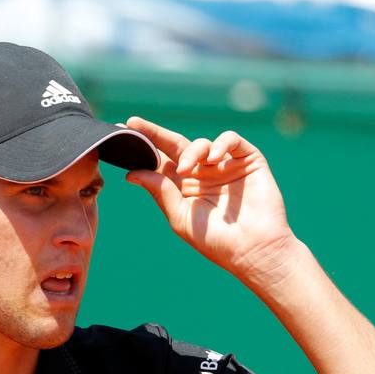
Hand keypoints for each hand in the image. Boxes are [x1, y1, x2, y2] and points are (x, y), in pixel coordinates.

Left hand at [125, 116, 296, 284]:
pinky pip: (230, 140)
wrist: (254, 249)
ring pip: (201, 144)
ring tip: (186, 169)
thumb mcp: (181, 217)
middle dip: (154, 133)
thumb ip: (161, 192)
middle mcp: (202, 174)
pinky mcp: (247, 159)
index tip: (120, 135)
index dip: (143, 149)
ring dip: (190, 152)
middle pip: (175, 146)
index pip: (160, 163)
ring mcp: (224, 165)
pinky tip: (213, 159)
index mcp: (184, 188)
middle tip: (134, 124)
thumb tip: (132, 173)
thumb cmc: (217, 241)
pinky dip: (220, 144)